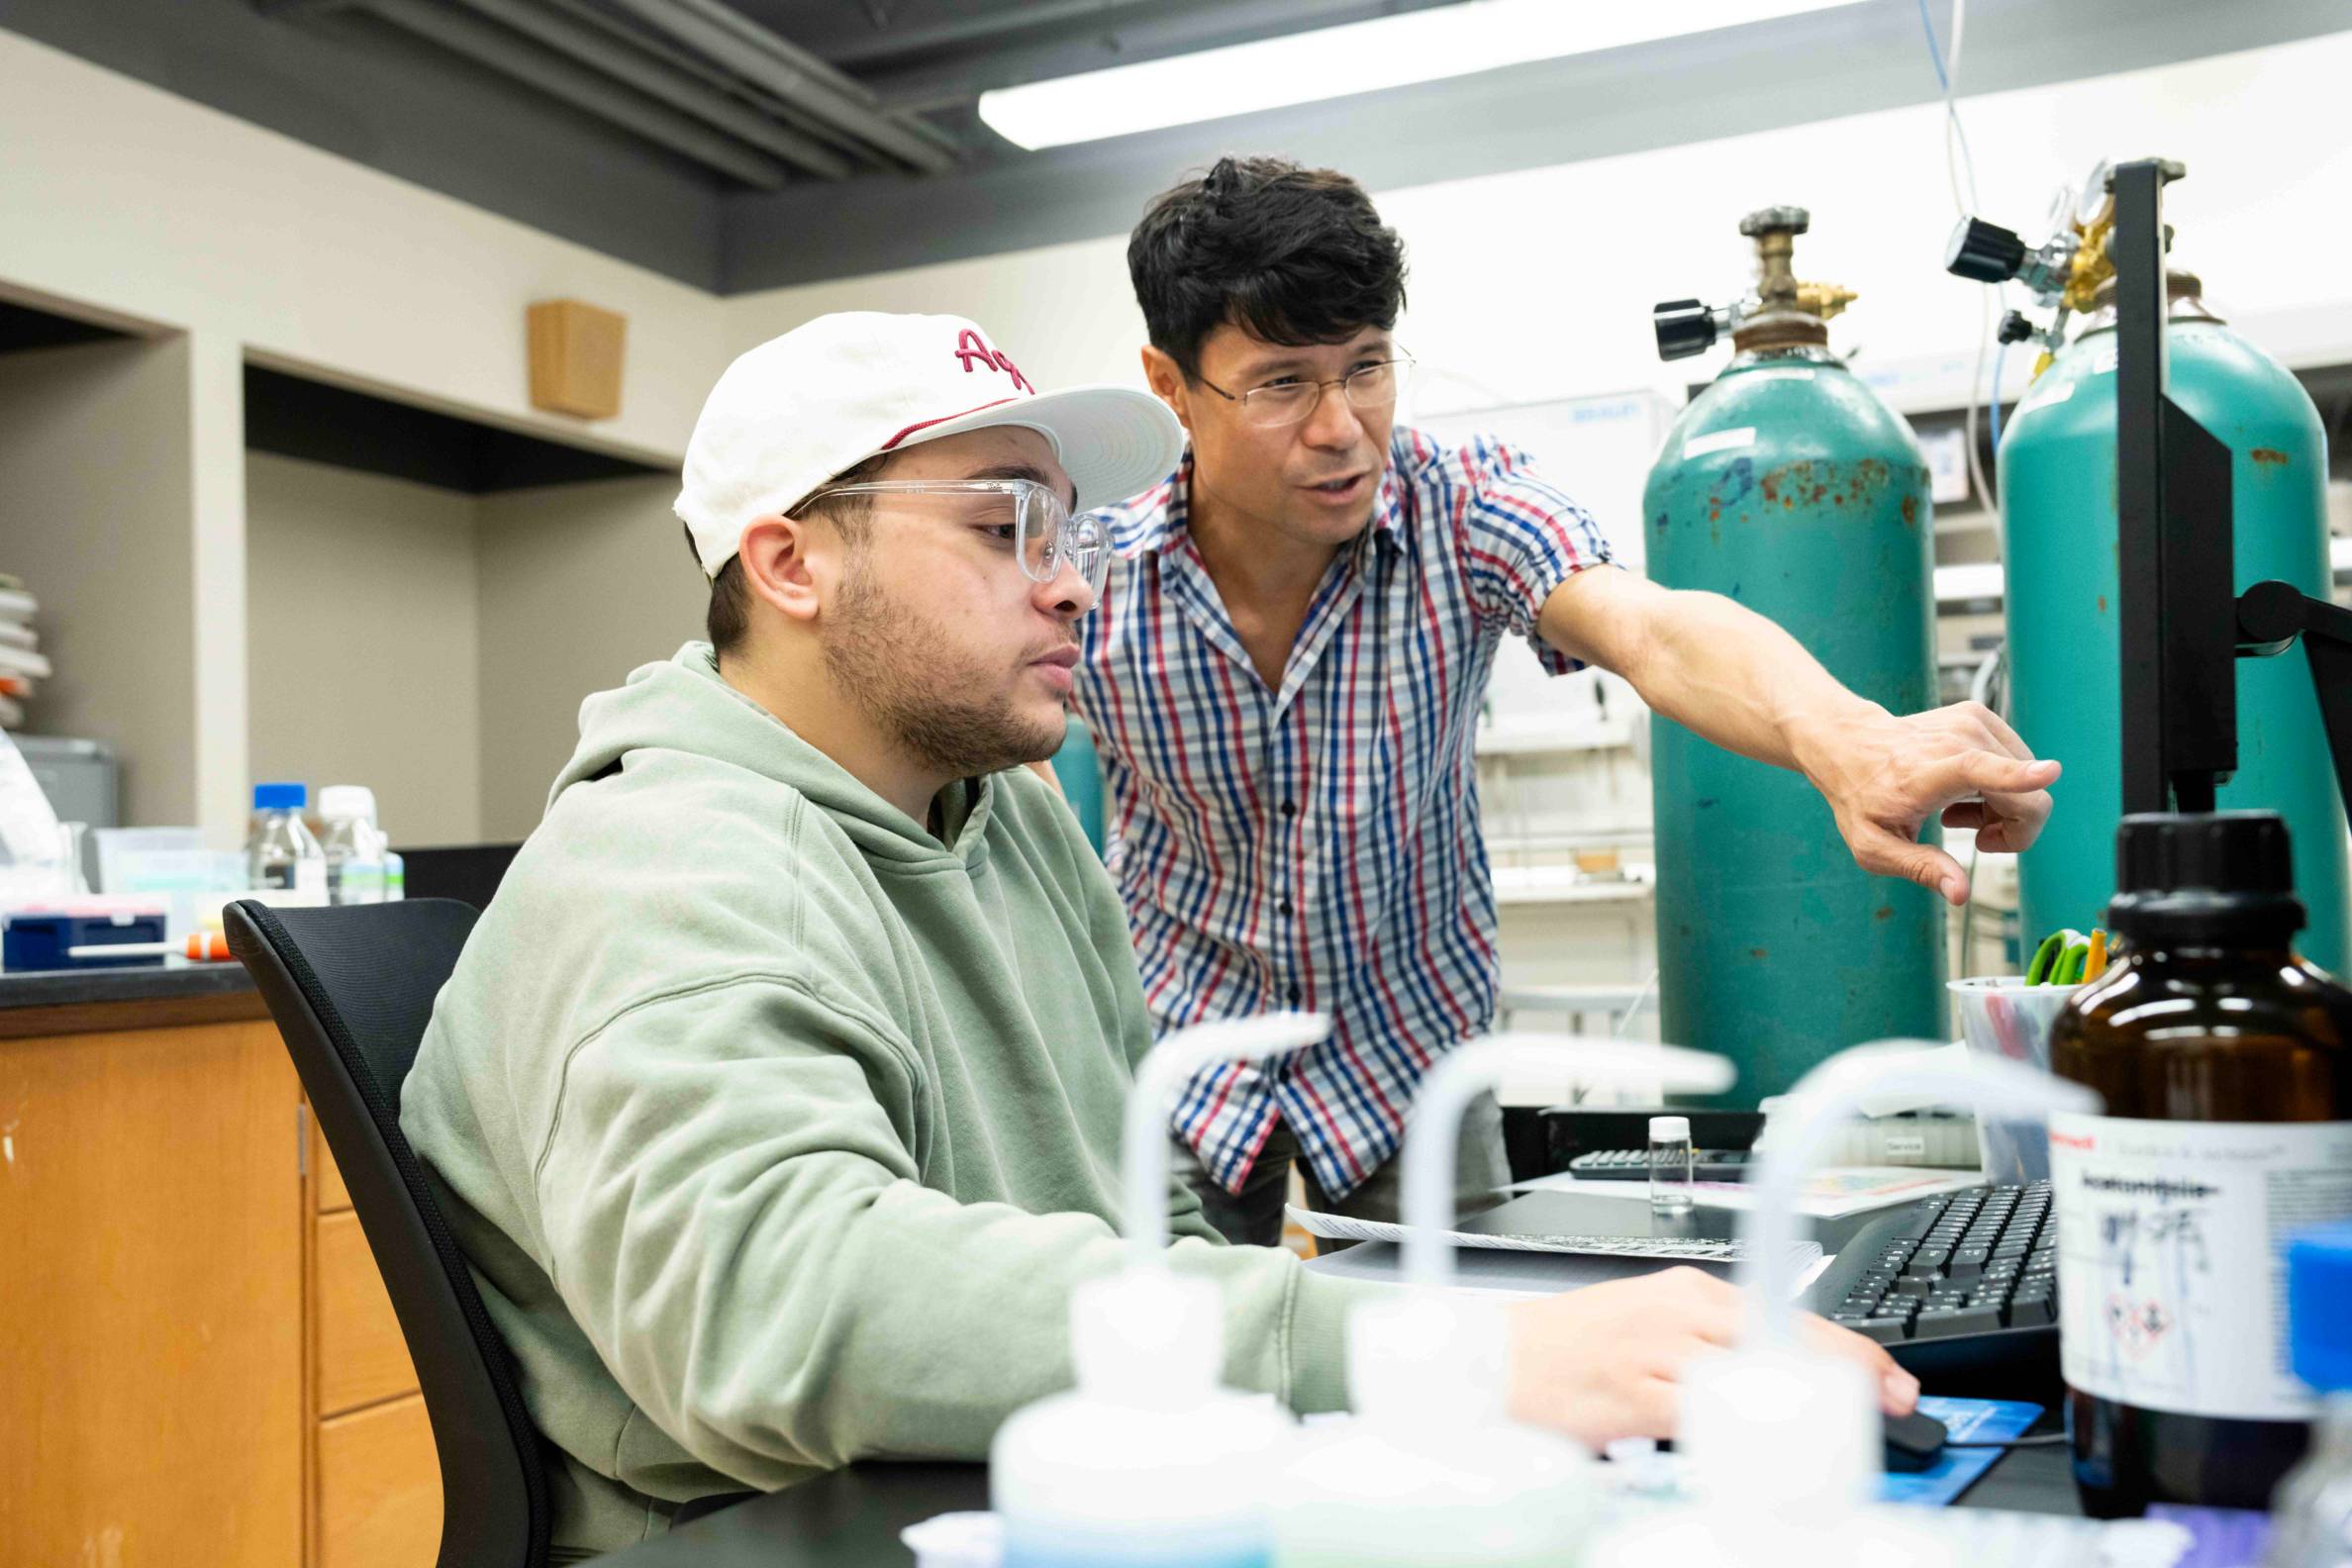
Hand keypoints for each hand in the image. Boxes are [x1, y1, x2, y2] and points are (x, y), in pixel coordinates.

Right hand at [1503, 1266, 1919, 1446]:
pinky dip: (1749, 1435)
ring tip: (1841, 1433)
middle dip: (1848, 1376)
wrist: (1500, 1361)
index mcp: (1689, 1291)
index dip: (1852, 1351)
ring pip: (1759, 1377)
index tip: (1892, 1380)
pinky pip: (1711, 1418)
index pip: (1791, 1314)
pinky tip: (1774, 1450)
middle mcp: (1682, 1313)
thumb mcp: (1652, 1325)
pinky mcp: (1641, 1396)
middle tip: (1893, 1405)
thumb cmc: (1574, 1349)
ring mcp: (1662, 1354)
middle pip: (1789, 1341)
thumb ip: (1713, 1342)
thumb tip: (1781, 1373)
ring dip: (1806, 1409)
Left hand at [1792, 700, 2059, 904]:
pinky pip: (2018, 763)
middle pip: (2026, 796)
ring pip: (2028, 783)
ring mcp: (1970, 723)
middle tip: (1974, 839)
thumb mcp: (1874, 848)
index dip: (2018, 776)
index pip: (1978, 771)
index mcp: (1928, 773)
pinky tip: (1961, 793)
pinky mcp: (1980, 716)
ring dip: (2003, 809)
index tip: (2049, 773)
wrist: (1848, 746)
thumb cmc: (1861, 800)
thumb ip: (1920, 869)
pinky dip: (2000, 786)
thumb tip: (1960, 894)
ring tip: (1955, 812)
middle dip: (2015, 830)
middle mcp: (1953, 741)